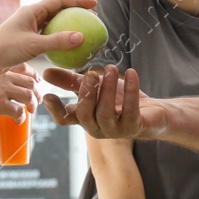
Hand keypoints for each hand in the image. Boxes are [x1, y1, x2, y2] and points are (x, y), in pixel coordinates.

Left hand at [0, 0, 97, 72]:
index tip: (94, 5)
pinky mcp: (25, 41)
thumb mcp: (34, 45)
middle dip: (75, 13)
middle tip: (92, 19)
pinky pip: (47, 38)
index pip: (59, 1)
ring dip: (67, 27)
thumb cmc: (5, 49)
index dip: (78, 1)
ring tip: (83, 33)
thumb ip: (58, 41)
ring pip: (52, 24)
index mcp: (31, 11)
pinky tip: (68, 51)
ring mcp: (27, 29)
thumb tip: (81, 37)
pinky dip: (58, 41)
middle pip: (57, 10)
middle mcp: (30, 17)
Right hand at [0, 65, 36, 119]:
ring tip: (30, 112)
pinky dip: (21, 118)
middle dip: (36, 93)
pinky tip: (17, 122)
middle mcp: (4, 78)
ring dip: (32, 105)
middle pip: (31, 83)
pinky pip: (19, 111)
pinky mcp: (0, 104)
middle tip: (35, 102)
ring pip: (29, 96)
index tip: (35, 84)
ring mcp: (3, 91)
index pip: (25, 69)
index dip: (33, 77)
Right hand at [41, 65, 168, 139]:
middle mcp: (97, 127)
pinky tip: (131, 73)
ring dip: (108, 89)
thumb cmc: (121, 99)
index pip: (65, 120)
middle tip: (91, 73)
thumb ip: (72, 81)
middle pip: (84, 114)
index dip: (56, 110)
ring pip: (105, 112)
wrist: (153, 112)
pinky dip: (131, 90)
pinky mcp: (134, 127)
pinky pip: (130, 110)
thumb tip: (46, 73)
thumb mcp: (96, 86)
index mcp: (85, 118)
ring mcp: (115, 130)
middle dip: (86, 92)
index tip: (48, 94)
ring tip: (111, 68)